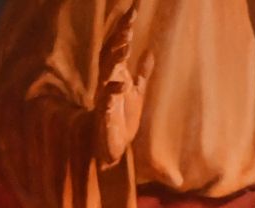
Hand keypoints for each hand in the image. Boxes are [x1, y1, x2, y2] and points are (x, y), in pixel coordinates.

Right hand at [95, 5, 155, 163]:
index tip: (133, 10)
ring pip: (105, 73)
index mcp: (115, 75)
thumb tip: (150, 51)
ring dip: (114, 59)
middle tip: (129, 22)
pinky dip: (113, 93)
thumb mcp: (138, 93)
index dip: (124, 28)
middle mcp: (107, 82)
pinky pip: (106, 102)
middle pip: (109, 54)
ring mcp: (104, 98)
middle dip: (118, 38)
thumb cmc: (123, 119)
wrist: (114, 147)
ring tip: (126, 46)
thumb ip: (142, 73)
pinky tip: (122, 86)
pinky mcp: (104, 115)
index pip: (118, 46)